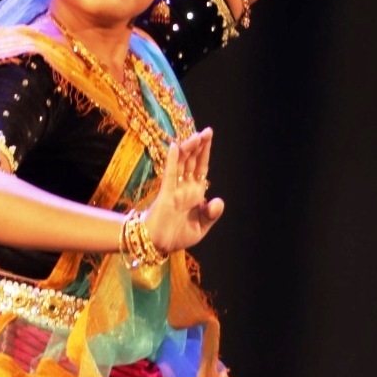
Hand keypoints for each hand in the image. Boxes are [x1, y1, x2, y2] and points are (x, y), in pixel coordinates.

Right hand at [144, 128, 224, 252]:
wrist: (158, 245)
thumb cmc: (177, 236)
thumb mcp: (201, 228)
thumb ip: (211, 214)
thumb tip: (218, 200)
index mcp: (195, 193)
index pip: (201, 168)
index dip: (205, 153)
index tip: (209, 137)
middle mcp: (185, 187)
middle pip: (192, 161)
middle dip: (199, 146)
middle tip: (206, 131)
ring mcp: (175, 188)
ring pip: (181, 164)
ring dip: (188, 150)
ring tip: (196, 136)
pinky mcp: (165, 194)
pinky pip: (170, 174)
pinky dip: (172, 160)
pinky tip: (174, 147)